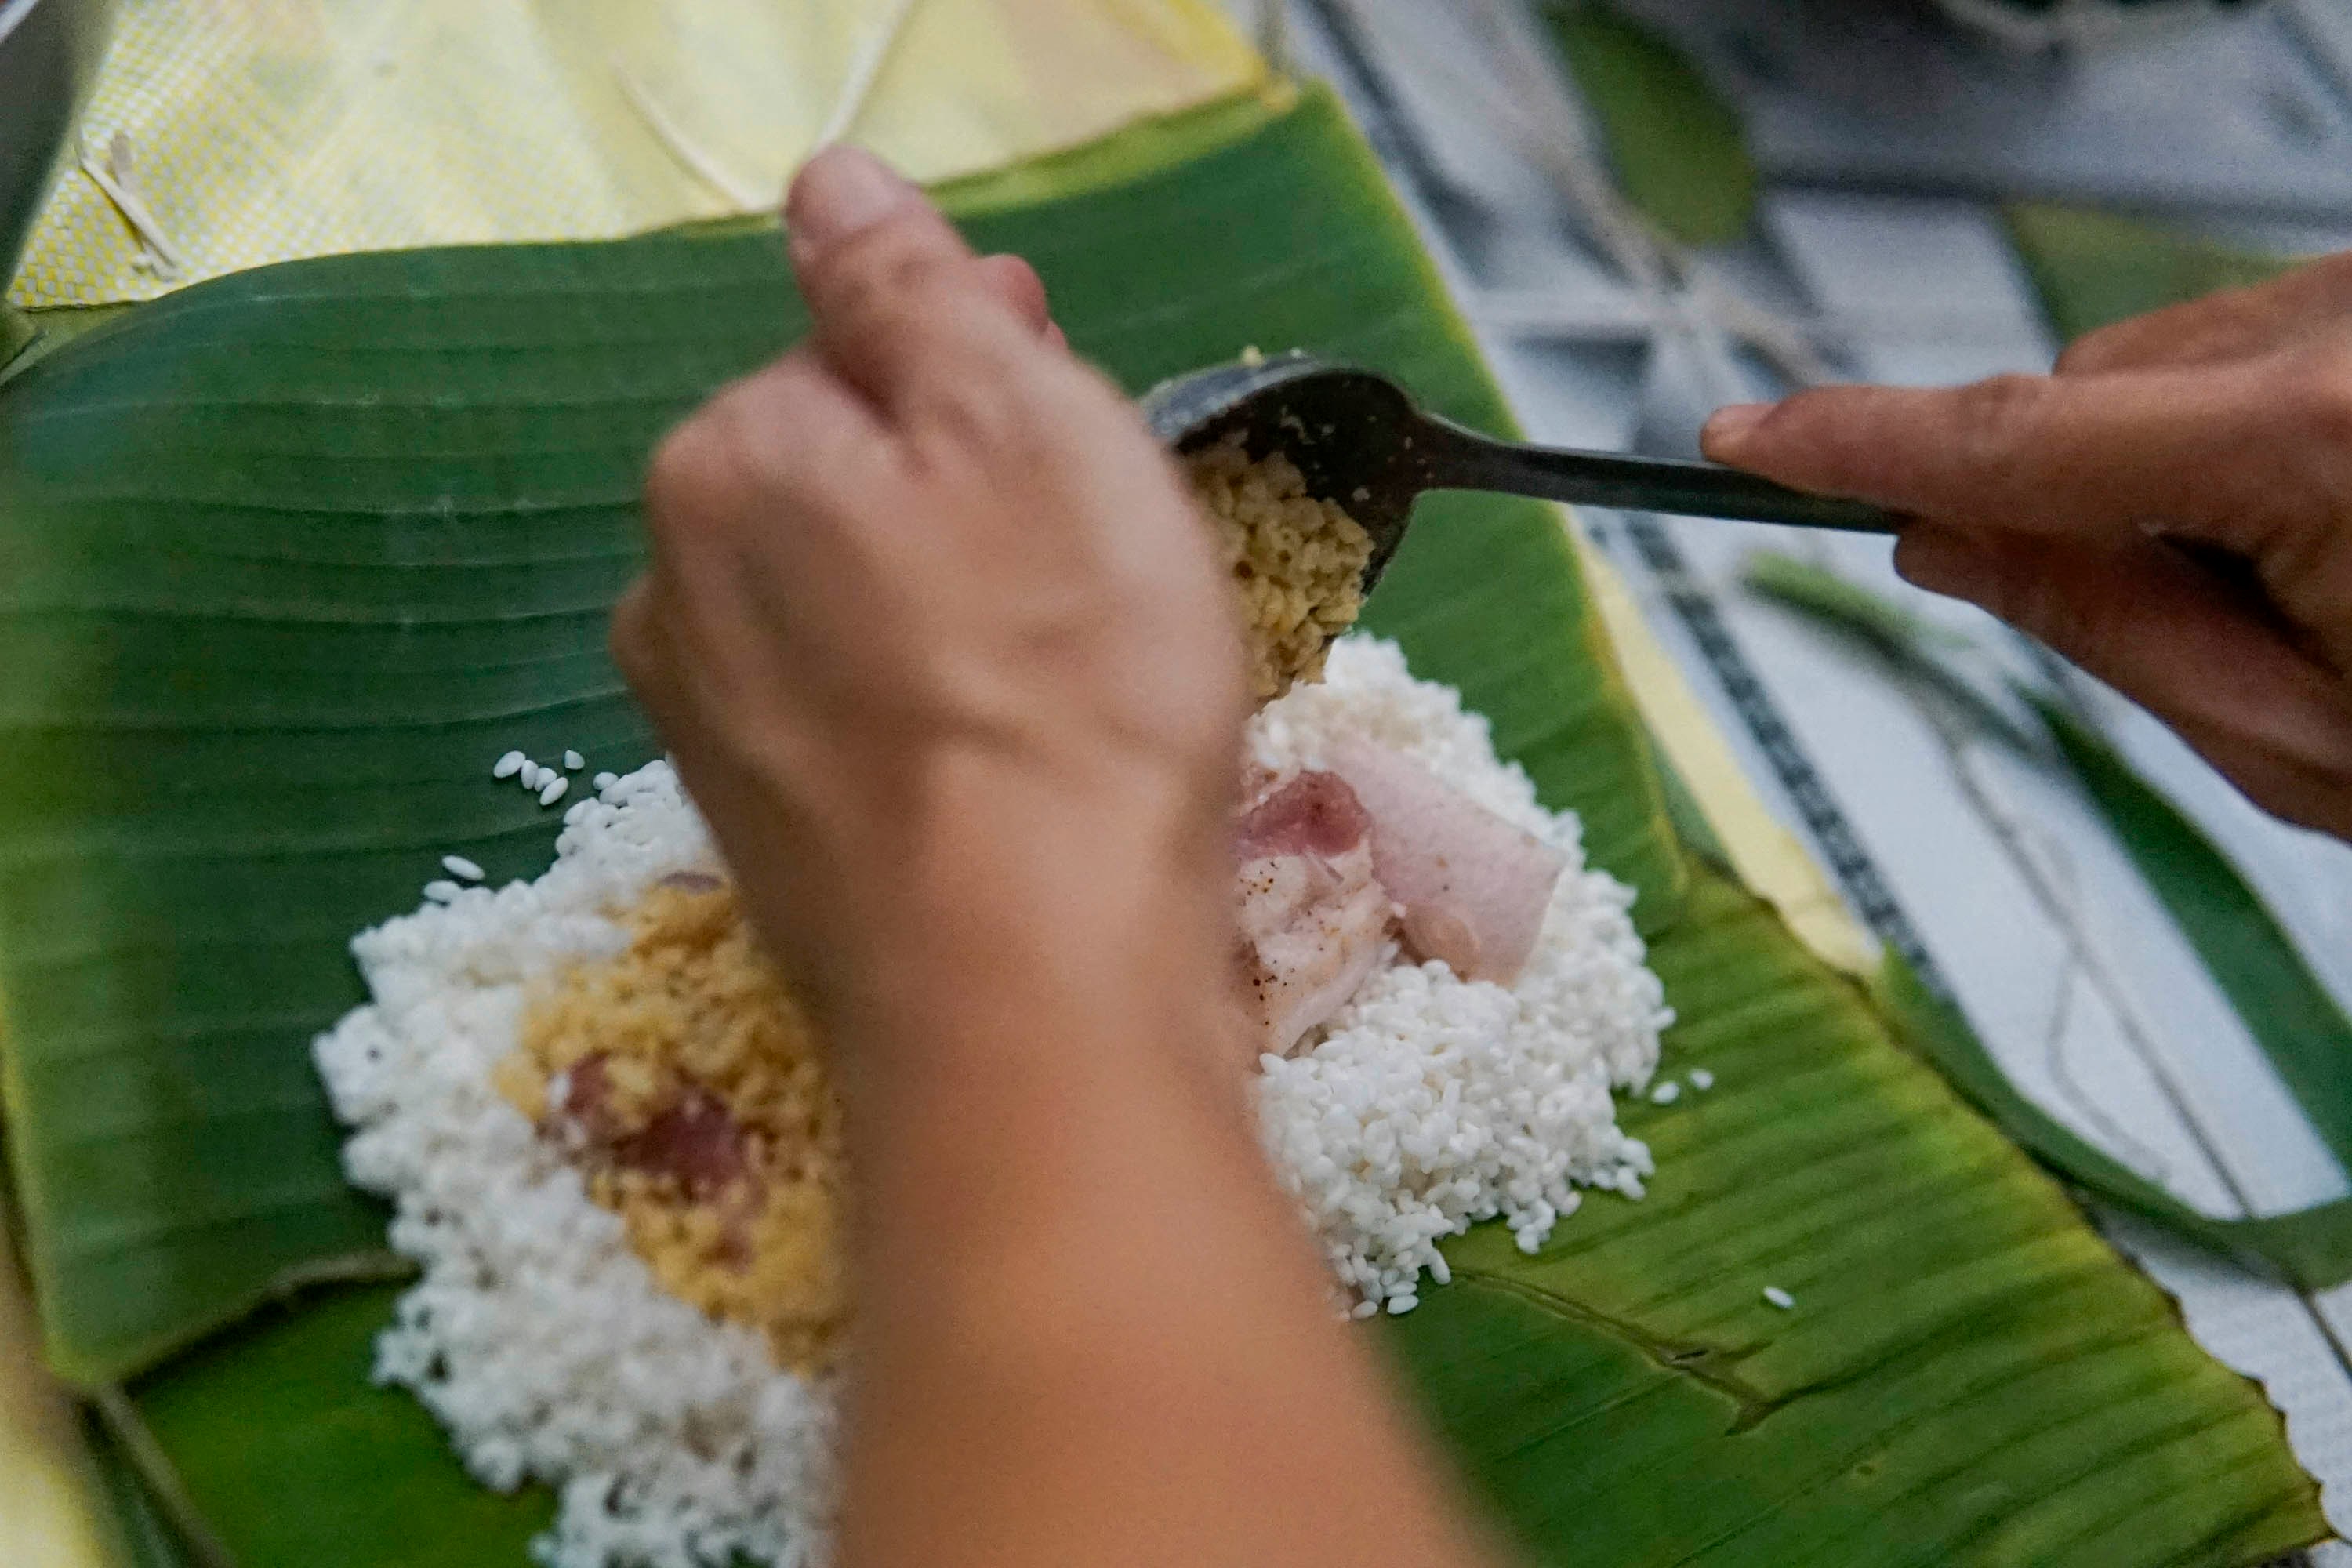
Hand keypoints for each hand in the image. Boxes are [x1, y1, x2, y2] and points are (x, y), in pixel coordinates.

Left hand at [612, 148, 1245, 1017]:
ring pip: (861, 618)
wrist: (1031, 993)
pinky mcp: (768, 850)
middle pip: (850, 493)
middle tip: (1105, 579)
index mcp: (725, 463)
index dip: (990, 385)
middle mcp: (675, 594)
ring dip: (963, 619)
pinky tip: (1027, 773)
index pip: (858, 361)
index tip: (1089, 450)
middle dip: (970, 504)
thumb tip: (828, 185)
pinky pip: (869, 730)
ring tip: (1083, 686)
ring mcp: (710, 737)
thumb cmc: (1060, 684)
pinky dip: (945, 728)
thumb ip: (904, 286)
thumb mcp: (1017, 419)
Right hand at [1702, 252, 2351, 839]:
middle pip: (2090, 385)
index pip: (2017, 441)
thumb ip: (2103, 627)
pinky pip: (2253, 334)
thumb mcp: (2294, 732)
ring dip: (2177, 453)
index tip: (1743, 439)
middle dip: (2082, 490)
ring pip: (2165, 356)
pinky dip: (2253, 417)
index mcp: (2325, 438)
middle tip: (2194, 612)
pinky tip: (2339, 499)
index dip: (1862, 445)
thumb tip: (1945, 541)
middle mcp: (2349, 329)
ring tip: (2316, 560)